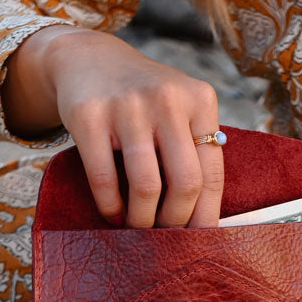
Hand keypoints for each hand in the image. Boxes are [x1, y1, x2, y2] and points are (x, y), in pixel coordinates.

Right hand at [3, 28, 223, 227]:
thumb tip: (204, 225)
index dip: (205, 217)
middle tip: (164, 235)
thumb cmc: (144, 102)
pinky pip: (104, 180)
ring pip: (147, 187)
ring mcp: (128, 105)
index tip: (196, 241)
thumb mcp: (179, 112)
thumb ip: (194, 154)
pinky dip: (111, 208)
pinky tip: (113, 214)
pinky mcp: (89, 115)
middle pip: (185, 184)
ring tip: (138, 228)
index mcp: (200, 101)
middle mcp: (168, 99)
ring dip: (142, 221)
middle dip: (175, 222)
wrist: (89, 59)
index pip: (212, 175)